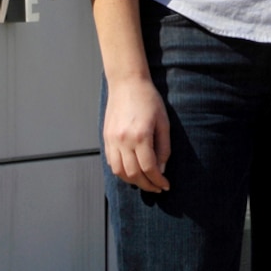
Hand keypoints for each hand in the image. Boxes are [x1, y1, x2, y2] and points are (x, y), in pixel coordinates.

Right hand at [102, 75, 172, 192]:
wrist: (127, 82)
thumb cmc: (148, 99)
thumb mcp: (163, 122)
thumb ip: (163, 148)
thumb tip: (160, 169)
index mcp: (140, 136)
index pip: (149, 168)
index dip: (158, 180)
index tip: (165, 185)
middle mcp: (123, 140)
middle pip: (133, 174)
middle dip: (146, 185)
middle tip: (157, 188)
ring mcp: (112, 140)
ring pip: (119, 171)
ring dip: (132, 181)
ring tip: (144, 182)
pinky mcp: (106, 137)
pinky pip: (111, 162)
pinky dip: (121, 171)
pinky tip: (131, 171)